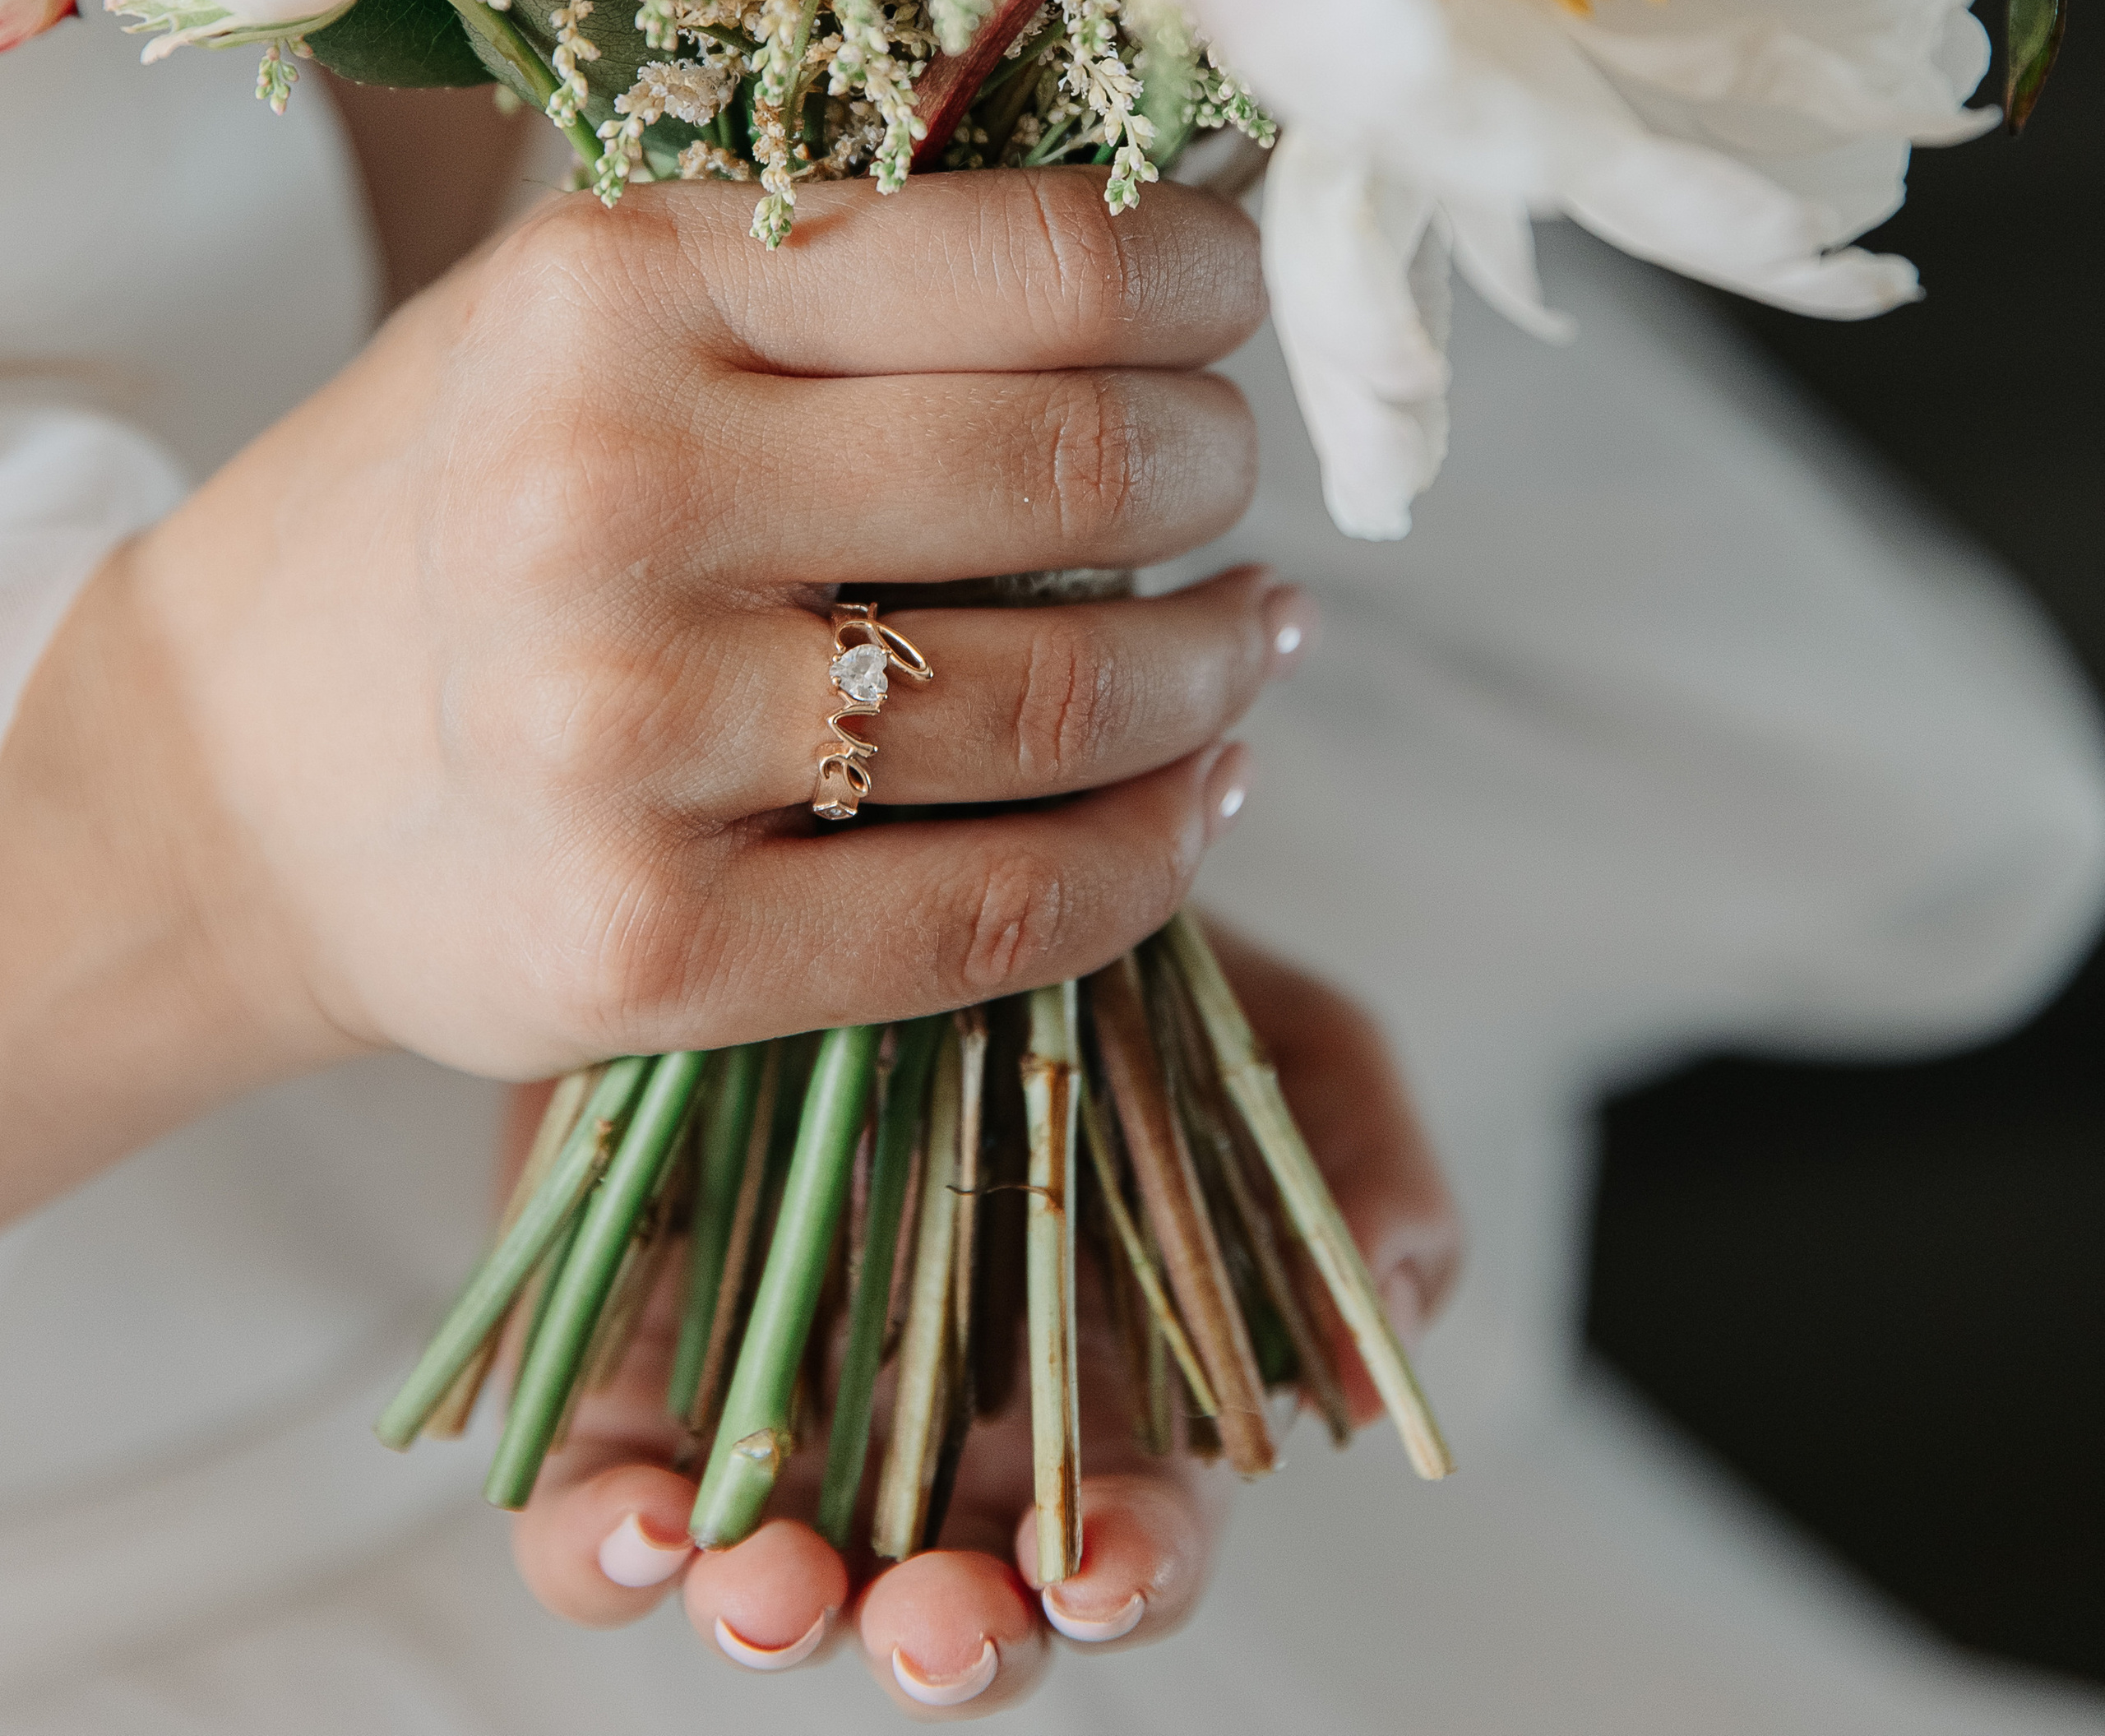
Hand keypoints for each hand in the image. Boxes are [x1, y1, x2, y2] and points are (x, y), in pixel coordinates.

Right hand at [0, 173, 1274, 1213]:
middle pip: (1077, 466)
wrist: (224, 778)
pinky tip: (1200, 791)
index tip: (1237, 287)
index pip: (1028, 257)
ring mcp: (625, 735)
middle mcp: (613, 495)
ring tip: (1245, 632)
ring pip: (1069, 699)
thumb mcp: (593, 314)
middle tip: (1230, 469)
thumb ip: (834, 269)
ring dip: (1217, 664)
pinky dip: (1158, 851)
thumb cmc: (461, 504)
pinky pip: (1004, 910)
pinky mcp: (650, 950)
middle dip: (1218, 463)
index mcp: (616, 291)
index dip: (1199, 271)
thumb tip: (1165, 239)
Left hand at [509, 924, 1458, 1714]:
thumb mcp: (1256, 1019)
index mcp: (1098, 1392)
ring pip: (769, 1577)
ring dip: (773, 1611)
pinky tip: (632, 1520)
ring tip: (765, 1585)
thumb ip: (1351, 1164)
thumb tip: (1373, 1367)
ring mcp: (778, 1409)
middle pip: (953, 1600)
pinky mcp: (628, 1359)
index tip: (1102, 1567)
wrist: (881, 839)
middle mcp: (936, 1435)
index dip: (1129, 1573)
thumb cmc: (1098, 950)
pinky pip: (597, 1501)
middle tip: (938, 1626)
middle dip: (954, 1643)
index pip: (1129, 1535)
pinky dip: (604, 1544)